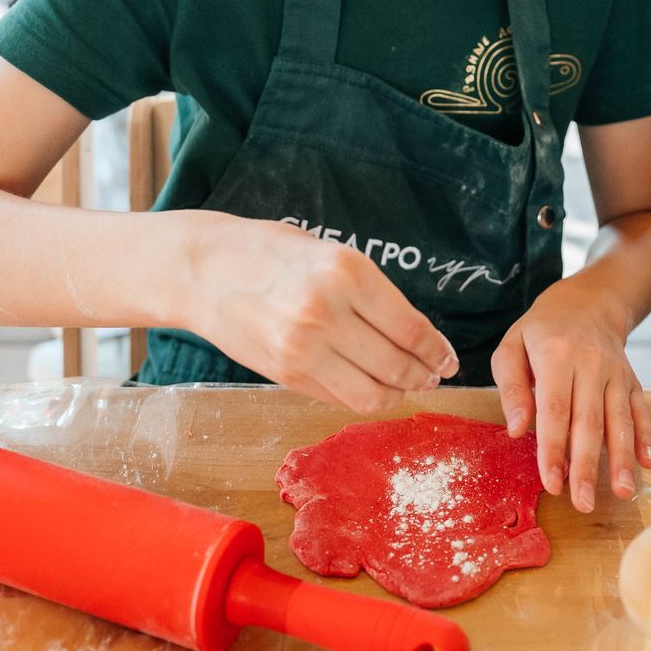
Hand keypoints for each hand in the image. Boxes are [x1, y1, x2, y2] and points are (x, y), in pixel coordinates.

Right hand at [186, 214, 458, 412]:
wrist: (202, 270)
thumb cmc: (268, 252)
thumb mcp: (328, 253)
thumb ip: (370, 292)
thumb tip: (417, 336)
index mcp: (346, 271)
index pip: (411, 328)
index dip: (437, 350)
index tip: (447, 357)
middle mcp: (327, 311)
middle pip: (398, 365)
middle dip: (424, 375)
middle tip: (433, 374)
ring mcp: (304, 348)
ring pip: (373, 394)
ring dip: (397, 393)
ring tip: (404, 384)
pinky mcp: (286, 374)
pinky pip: (341, 398)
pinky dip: (363, 397)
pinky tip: (369, 385)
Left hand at [493, 278, 650, 513]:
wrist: (587, 302)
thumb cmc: (541, 332)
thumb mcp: (512, 347)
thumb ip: (511, 388)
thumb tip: (518, 431)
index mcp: (556, 356)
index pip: (555, 410)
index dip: (554, 449)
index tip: (552, 483)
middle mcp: (591, 364)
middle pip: (589, 421)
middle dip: (588, 466)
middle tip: (583, 503)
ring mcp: (616, 373)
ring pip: (620, 419)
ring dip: (622, 458)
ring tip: (624, 493)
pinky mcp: (631, 380)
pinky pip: (641, 410)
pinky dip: (646, 437)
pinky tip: (649, 464)